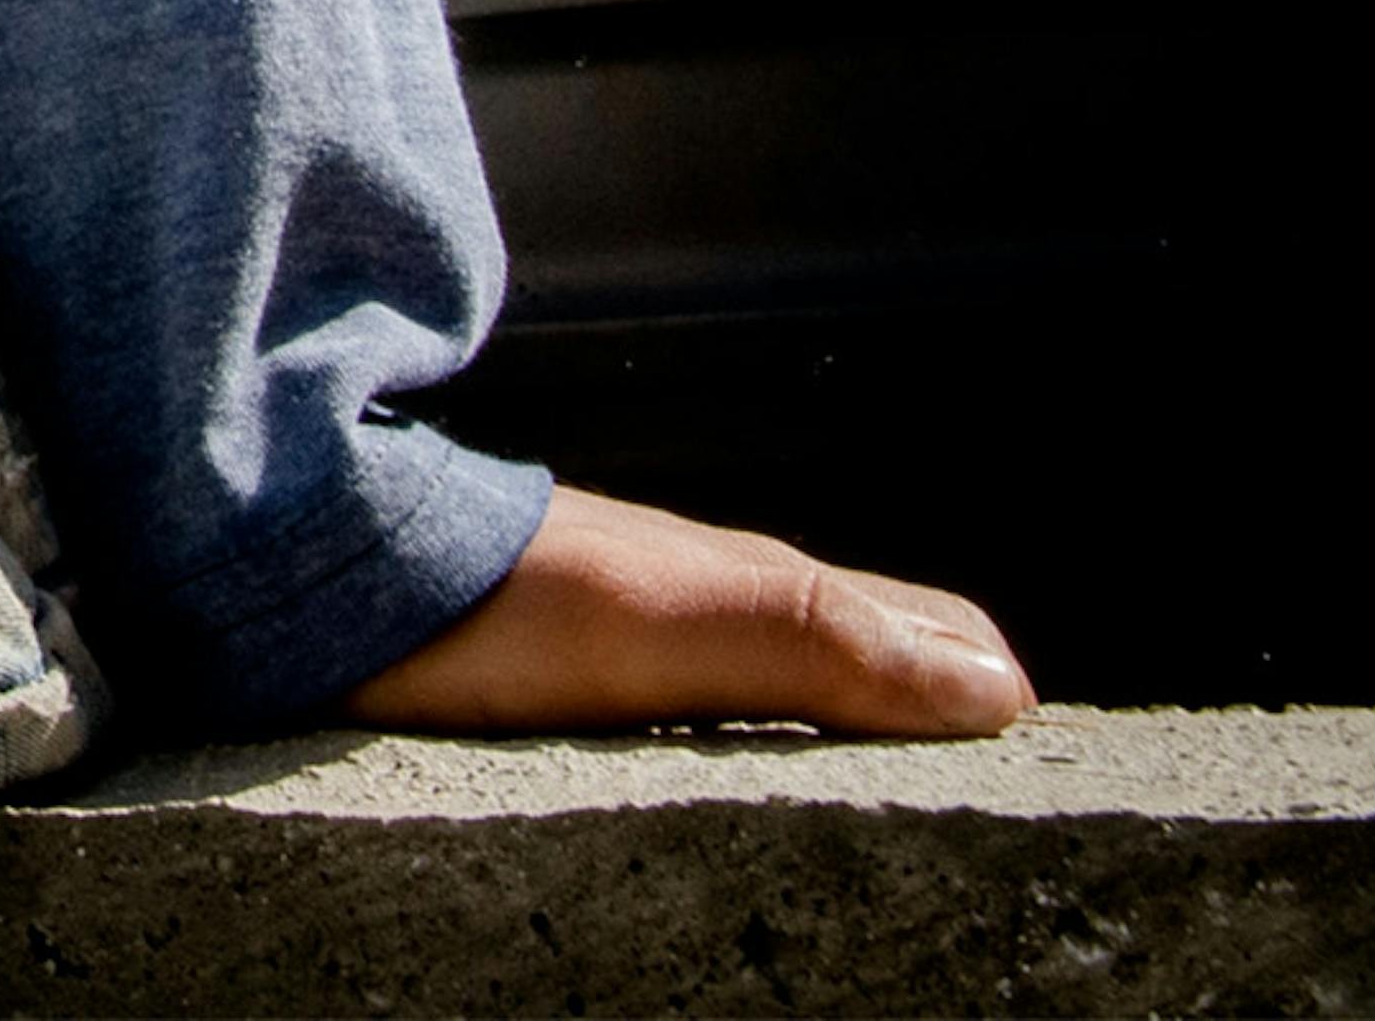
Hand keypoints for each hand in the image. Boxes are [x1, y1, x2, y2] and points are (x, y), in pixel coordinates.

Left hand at [348, 487, 1029, 739]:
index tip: (1043, 771)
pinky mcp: (572, 667)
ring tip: (893, 802)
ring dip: (853, 725)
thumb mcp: (678, 627)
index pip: (931, 635)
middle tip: (995, 791)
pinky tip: (739, 787)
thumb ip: (826, 643)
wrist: (331, 571)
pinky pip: (701, 707)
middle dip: (942, 701)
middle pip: (868, 650)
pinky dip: (760, 742)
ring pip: (787, 677)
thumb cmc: (500, 604)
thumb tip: (996, 690)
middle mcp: (715, 599)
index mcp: (764, 588)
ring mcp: (644, 631)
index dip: (991, 694)